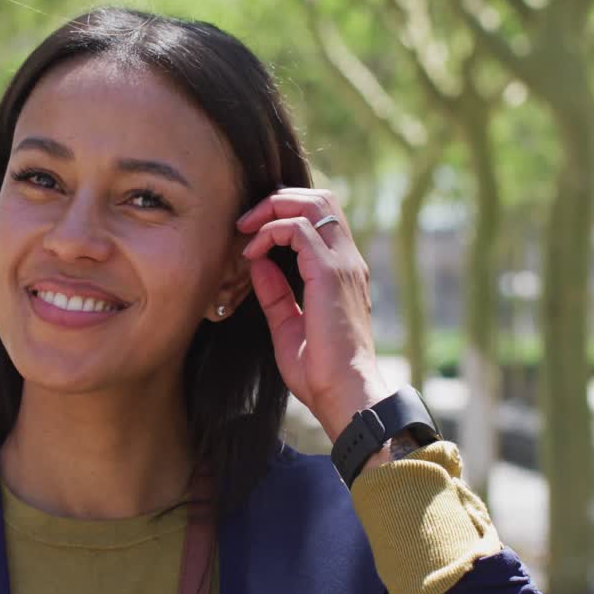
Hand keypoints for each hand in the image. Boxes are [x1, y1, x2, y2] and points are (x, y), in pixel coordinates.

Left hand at [236, 188, 392, 442]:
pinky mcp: (330, 273)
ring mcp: (343, 264)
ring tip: (246, 229)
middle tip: (246, 221)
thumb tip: (258, 262)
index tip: (250, 234)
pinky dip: (271, 231)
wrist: (344, 394)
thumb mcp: (288, 325)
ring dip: (273, 208)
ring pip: (313, 203)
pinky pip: (299, 229)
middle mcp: (348, 261)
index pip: (321, 217)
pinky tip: (252, 253)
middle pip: (320, 198)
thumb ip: (275, 292)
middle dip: (278, 199)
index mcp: (341, 271)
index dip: (284, 213)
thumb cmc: (320, 370)